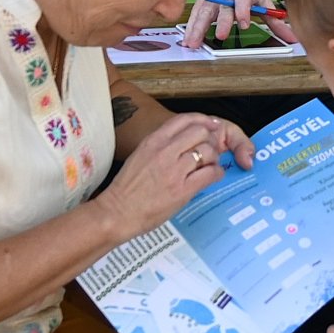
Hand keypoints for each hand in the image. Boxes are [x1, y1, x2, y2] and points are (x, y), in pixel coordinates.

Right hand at [98, 113, 253, 239]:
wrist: (117, 213)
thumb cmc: (127, 188)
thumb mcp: (140, 155)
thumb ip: (160, 145)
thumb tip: (184, 141)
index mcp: (153, 141)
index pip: (184, 119)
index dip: (202, 120)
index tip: (210, 125)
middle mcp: (164, 151)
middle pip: (200, 132)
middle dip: (210, 139)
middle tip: (211, 150)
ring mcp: (174, 170)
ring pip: (208, 151)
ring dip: (214, 157)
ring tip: (210, 165)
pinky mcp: (182, 189)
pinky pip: (210, 173)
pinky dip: (216, 173)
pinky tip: (212, 177)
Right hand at [182, 0, 297, 47]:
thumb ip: (275, 19)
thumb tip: (293, 37)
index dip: (244, 9)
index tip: (244, 23)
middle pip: (224, 6)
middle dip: (223, 21)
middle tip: (221, 36)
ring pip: (205, 11)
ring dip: (199, 28)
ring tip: (194, 43)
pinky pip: (194, 14)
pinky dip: (190, 28)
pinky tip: (187, 40)